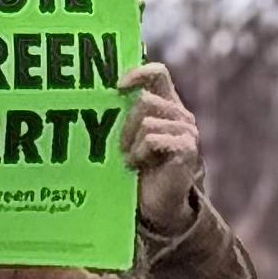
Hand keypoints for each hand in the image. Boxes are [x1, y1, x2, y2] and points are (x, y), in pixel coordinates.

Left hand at [118, 61, 204, 231]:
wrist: (154, 205)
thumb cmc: (134, 169)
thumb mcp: (124, 138)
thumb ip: (119, 116)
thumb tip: (90, 94)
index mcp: (165, 106)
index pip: (157, 74)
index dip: (138, 73)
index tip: (118, 87)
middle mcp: (179, 114)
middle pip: (144, 101)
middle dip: (124, 125)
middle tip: (120, 148)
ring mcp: (186, 131)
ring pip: (146, 121)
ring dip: (130, 143)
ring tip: (130, 159)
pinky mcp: (187, 148)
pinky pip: (152, 139)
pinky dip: (139, 153)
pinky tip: (137, 165)